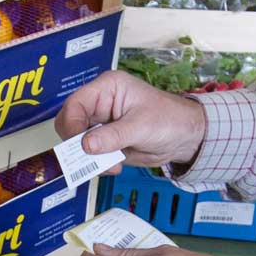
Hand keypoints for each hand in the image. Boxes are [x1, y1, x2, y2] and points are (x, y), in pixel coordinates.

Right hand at [55, 71, 207, 173]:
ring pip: (76, 142)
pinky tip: (114, 167)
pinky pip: (89, 155)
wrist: (186, 138)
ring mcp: (101, 123)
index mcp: (106, 88)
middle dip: (77, 144)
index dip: (72, 125)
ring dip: (87, 158)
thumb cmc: (170, 119)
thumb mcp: (142, 126)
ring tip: (110, 166)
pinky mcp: (105, 141)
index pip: (75, 104)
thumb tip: (86, 145)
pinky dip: (96, 164)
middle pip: (70, 123)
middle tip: (92, 159)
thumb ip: (113, 135)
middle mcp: (99, 104)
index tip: (80, 146)